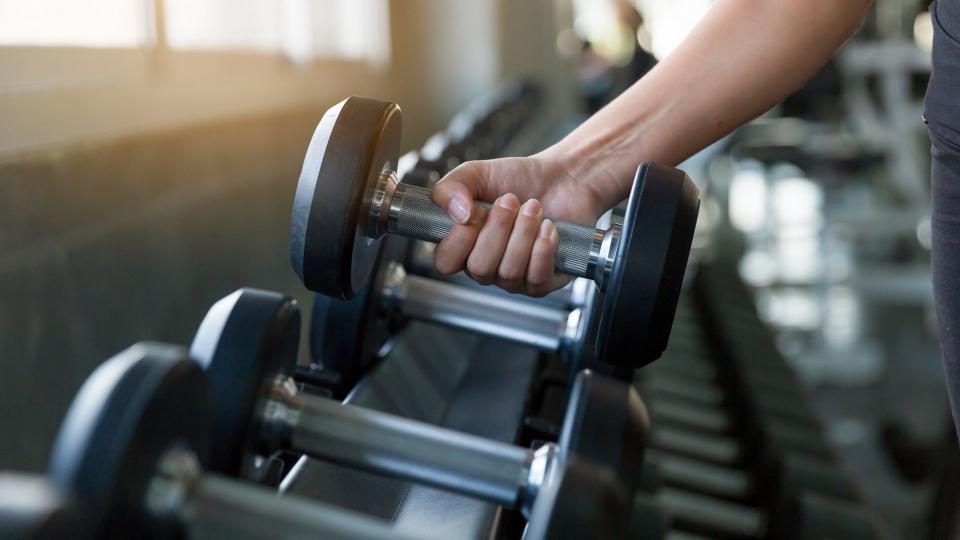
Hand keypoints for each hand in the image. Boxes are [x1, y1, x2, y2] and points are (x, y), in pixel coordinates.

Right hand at [431, 153, 607, 296]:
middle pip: (479, 268)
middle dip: (499, 228)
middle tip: (511, 200)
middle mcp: (485, 267)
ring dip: (524, 232)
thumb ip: (450, 188)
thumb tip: (458, 215)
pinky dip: (543, 248)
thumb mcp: (475, 174)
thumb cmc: (517, 179)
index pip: (445, 263)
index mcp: (462, 246)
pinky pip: (536, 279)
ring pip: (509, 272)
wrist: (560, 179)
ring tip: (533, 207)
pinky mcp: (542, 281)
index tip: (477, 209)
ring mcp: (512, 278)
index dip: (461, 238)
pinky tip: (548, 227)